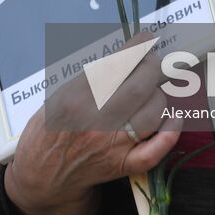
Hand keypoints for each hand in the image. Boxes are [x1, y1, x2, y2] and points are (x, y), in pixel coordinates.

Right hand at [5, 38, 179, 214]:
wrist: (41, 176)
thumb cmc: (48, 131)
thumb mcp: (57, 96)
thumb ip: (89, 79)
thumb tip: (123, 57)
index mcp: (75, 99)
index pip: (115, 66)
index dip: (136, 49)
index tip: (145, 38)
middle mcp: (96, 121)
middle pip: (140, 87)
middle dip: (152, 66)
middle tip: (152, 59)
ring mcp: (111, 145)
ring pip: (152, 114)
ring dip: (159, 95)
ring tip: (153, 89)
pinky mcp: (122, 166)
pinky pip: (155, 150)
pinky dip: (170, 133)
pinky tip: (173, 117)